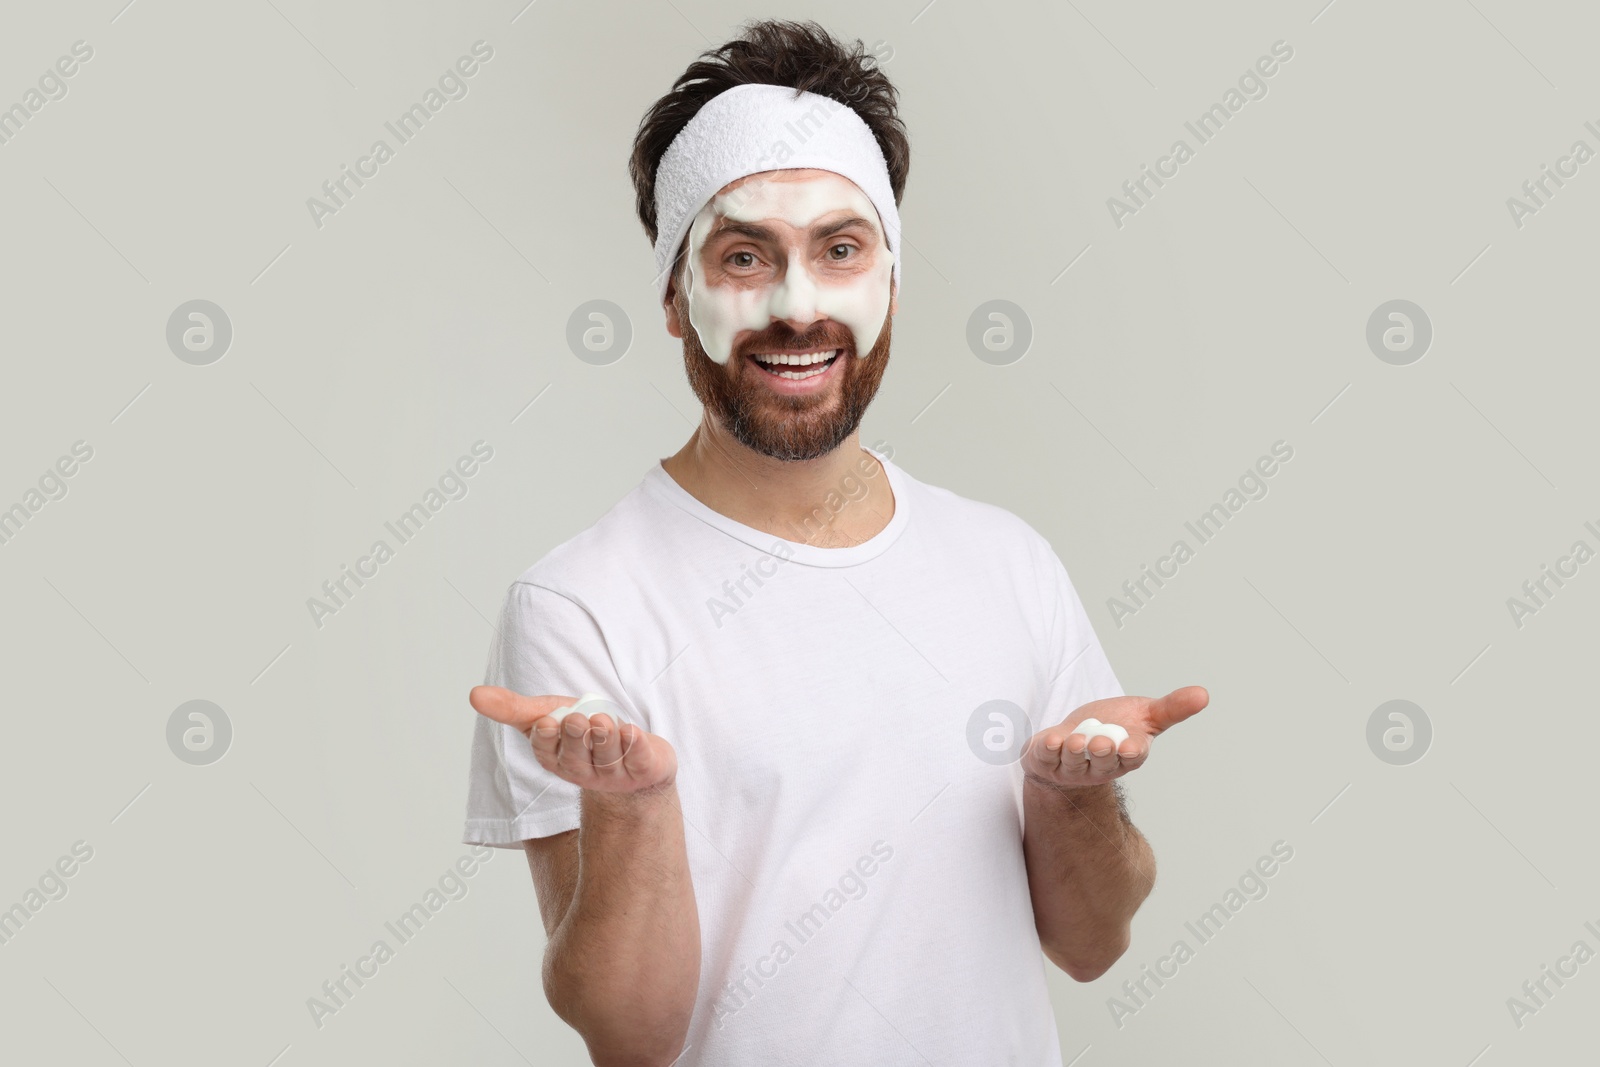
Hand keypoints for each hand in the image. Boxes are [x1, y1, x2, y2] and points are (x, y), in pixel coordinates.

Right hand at [468, 685, 676, 793]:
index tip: (547, 722)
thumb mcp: (547, 714)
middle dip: (576, 738)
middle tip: (577, 720)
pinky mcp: (645, 769)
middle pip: (577, 758)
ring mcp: (615, 774)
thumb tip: (473, 694)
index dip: (548, 739)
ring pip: (608, 758)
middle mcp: (584, 771)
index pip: (548, 753)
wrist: (631, 754)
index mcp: (557, 759)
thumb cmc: (582, 732)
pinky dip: (636, 746)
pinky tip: (632, 731)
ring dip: (605, 739)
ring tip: (603, 721)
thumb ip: (513, 708)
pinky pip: (640, 760)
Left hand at [1021, 686, 1208, 789]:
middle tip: (1102, 742)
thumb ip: (1172, 708)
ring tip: (1074, 741)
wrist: (1073, 739)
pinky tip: (1051, 740)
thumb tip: (1204, 694)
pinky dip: (1047, 750)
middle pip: (1102, 762)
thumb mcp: (1144, 714)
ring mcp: (1072, 766)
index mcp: (1126, 755)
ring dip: (1073, 751)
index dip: (1131, 753)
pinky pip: (1046, 758)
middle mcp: (1100, 765)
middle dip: (1102, 752)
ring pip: (1073, 762)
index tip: (1130, 748)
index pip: (1131, 757)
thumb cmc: (1112, 726)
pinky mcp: (1047, 760)